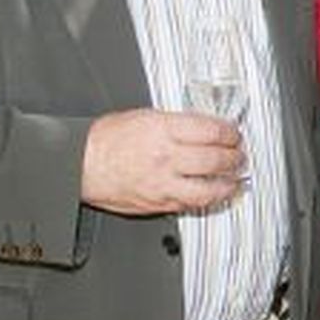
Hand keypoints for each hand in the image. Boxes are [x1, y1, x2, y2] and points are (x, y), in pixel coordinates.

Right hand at [80, 108, 243, 214]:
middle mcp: (167, 157)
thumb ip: (178, 123)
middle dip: (235, 157)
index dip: (230, 132)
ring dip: (229, 183)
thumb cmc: (107, 139)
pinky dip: (210, 199)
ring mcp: (163, 183)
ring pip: (210, 188)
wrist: (79, 164)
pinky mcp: (158, 202)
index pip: (212, 130)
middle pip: (216, 159)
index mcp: (164, 130)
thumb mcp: (146, 116)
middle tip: (240, 154)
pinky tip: (217, 194)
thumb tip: (206, 127)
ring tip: (235, 178)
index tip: (234, 134)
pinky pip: (192, 203)